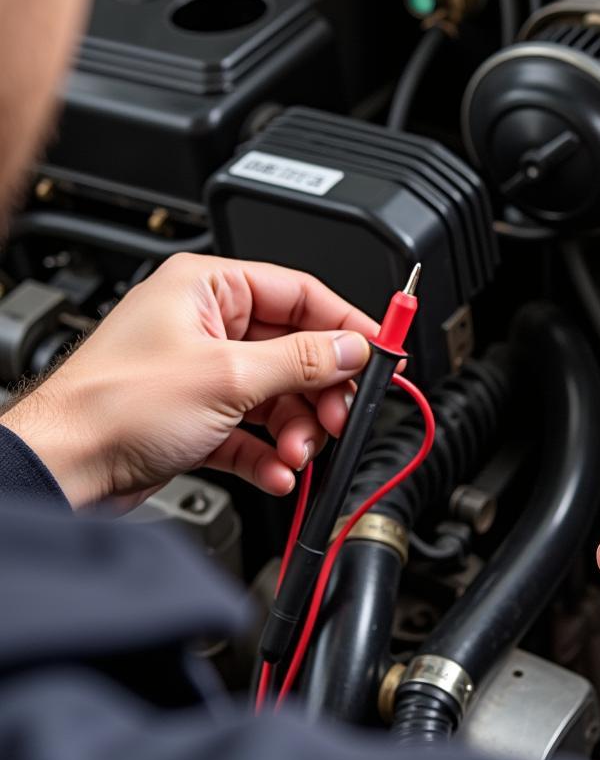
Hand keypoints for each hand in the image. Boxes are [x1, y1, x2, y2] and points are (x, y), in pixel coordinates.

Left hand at [0, 254, 378, 509]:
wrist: (62, 470)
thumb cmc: (111, 406)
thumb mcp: (227, 376)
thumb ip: (301, 360)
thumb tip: (350, 347)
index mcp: (208, 288)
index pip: (299, 294)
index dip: (344, 322)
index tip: (378, 348)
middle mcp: (206, 325)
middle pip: (293, 350)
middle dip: (318, 391)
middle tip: (339, 414)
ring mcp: (202, 372)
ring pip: (277, 394)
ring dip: (295, 429)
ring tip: (298, 453)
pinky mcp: (197, 416)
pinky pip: (253, 429)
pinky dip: (269, 451)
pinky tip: (276, 470)